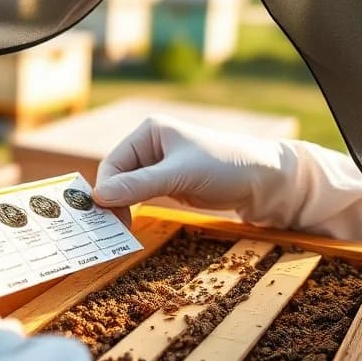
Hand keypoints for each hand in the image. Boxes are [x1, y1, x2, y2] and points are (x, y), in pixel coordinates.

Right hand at [93, 115, 287, 214]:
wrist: (262, 181)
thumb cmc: (224, 166)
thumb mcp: (179, 175)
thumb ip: (139, 185)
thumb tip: (99, 196)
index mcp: (150, 132)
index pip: (114, 162)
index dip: (106, 188)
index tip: (102, 215)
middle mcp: (151, 145)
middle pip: (118, 175)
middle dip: (113, 199)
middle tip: (110, 228)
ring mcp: (159, 165)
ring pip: (127, 188)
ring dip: (122, 206)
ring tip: (119, 229)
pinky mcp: (168, 182)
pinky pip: (142, 195)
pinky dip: (134, 209)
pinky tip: (131, 223)